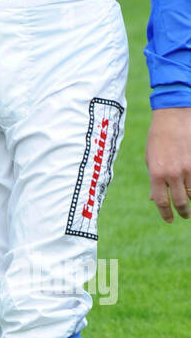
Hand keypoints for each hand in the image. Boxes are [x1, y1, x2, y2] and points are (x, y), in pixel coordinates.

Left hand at [146, 107, 190, 221]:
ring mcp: (188, 169)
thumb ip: (154, 180)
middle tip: (184, 215)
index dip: (166, 214)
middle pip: (181, 202)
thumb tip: (153, 199)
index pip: (162, 202)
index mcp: (156, 174)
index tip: (169, 220)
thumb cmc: (158, 138)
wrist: (173, 117)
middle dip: (183, 212)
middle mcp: (173, 174)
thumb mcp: (150, 159)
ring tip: (189, 201)